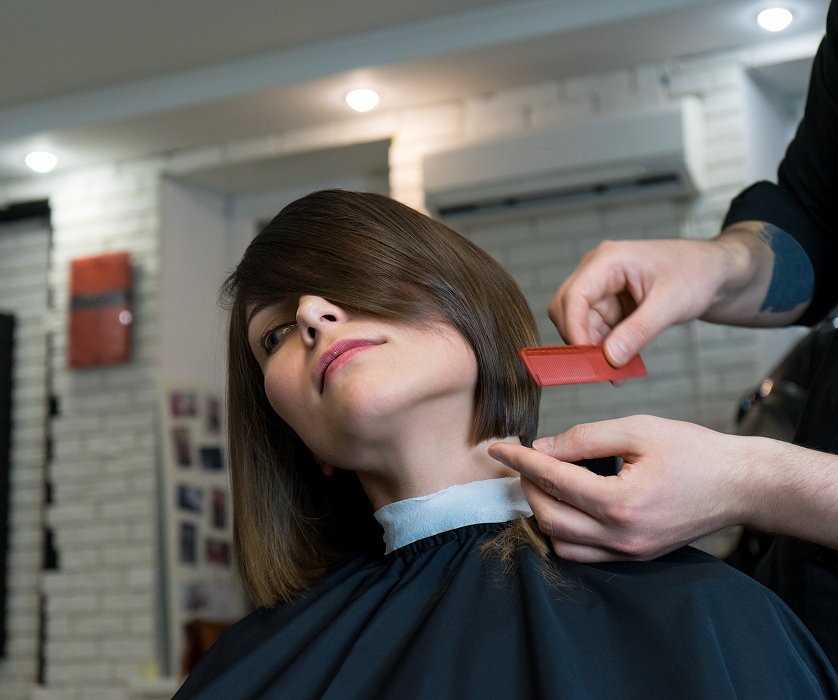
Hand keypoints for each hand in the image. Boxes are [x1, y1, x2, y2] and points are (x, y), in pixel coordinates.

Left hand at [488, 416, 755, 561]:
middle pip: (550, 518)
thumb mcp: (637, 430)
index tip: (499, 448)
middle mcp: (622, 536)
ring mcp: (629, 552)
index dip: (521, 461)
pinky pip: (585, 554)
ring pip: (562, 544)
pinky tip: (566, 504)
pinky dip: (565, 532)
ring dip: (543, 513)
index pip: (553, 481)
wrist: (741, 484)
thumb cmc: (694, 451)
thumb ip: (584, 438)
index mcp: (621, 502)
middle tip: (525, 461)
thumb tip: (542, 447)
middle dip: (529, 487)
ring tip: (543, 482)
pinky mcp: (636, 556)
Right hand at [549, 231, 767, 365]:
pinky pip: (595, 332)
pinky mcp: (609, 305)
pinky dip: (605, 350)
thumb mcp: (670, 305)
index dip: (574, 329)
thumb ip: (638, 332)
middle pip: (568, 311)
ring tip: (618, 374)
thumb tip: (609, 358)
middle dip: (581, 342)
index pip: (574, 296)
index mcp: (608, 260)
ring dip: (594, 350)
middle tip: (601, 371)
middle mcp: (598, 272)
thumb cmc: (697, 274)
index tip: (587, 359)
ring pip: (579, 325)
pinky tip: (622, 365)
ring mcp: (602, 289)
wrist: (715, 273)